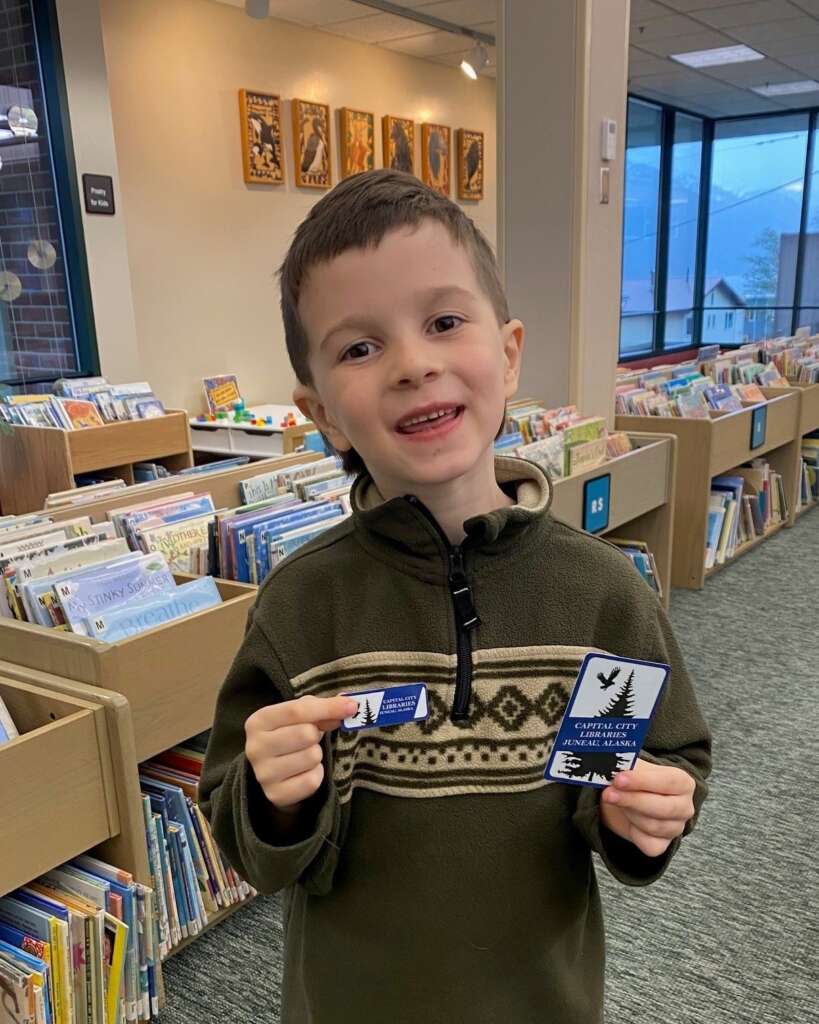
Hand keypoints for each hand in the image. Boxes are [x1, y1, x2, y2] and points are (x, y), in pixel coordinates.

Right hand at [245, 694, 357, 812]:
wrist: (274, 772)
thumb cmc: (290, 735)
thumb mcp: (301, 716)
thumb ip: (323, 708)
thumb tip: (350, 704)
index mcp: (258, 721)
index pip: (297, 710)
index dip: (327, 707)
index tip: (351, 707)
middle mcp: (255, 747)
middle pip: (306, 733)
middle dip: (316, 735)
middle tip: (309, 738)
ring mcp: (264, 773)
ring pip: (311, 757)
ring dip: (316, 755)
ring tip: (304, 755)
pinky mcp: (276, 794)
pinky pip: (312, 780)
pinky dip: (316, 775)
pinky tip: (303, 772)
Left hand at [600, 758, 695, 858]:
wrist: (629, 797)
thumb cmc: (634, 779)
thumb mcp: (632, 766)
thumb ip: (627, 765)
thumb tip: (612, 763)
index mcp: (683, 782)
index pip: (668, 782)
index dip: (642, 781)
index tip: (619, 779)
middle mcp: (684, 807)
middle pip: (662, 808)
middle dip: (632, 800)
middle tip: (608, 794)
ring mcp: (676, 828)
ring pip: (652, 826)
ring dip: (628, 813)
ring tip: (615, 800)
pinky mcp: (663, 845)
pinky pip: (648, 844)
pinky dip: (633, 833)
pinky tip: (627, 819)